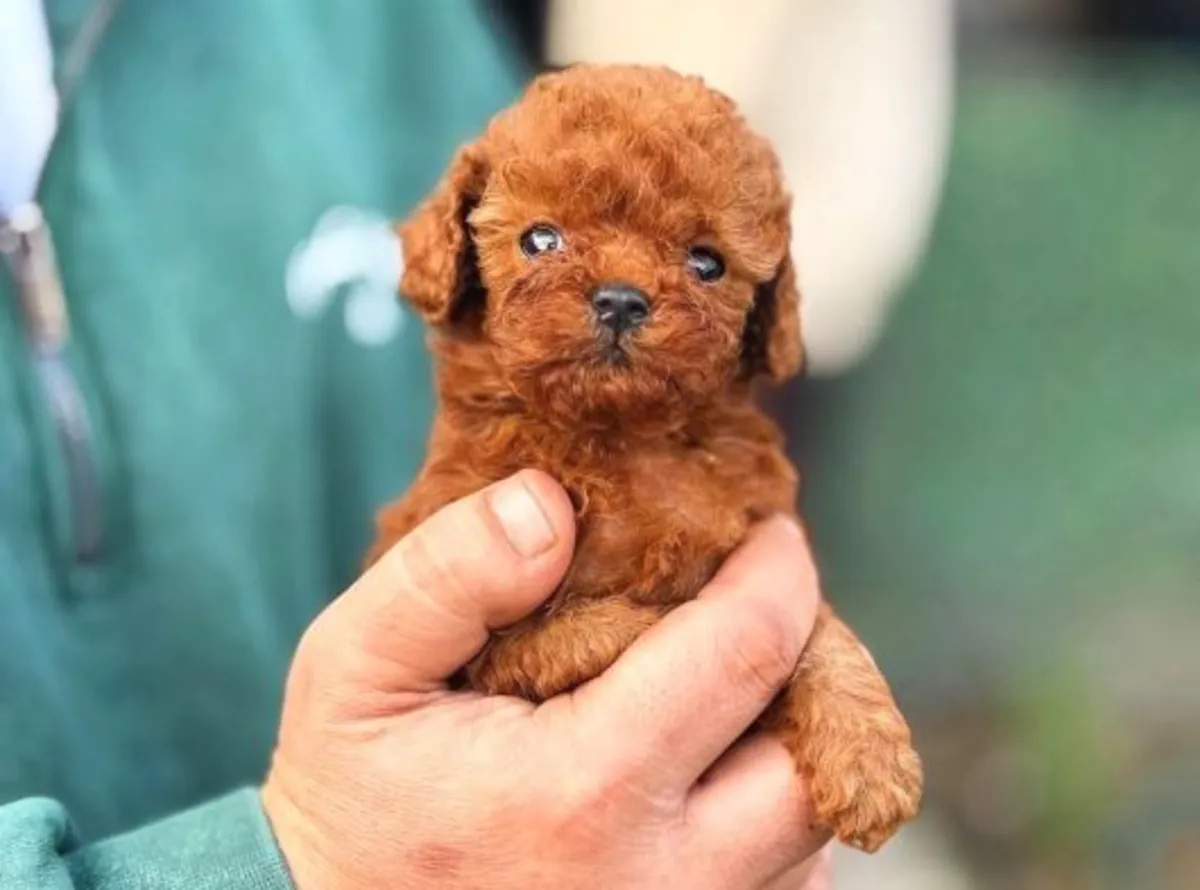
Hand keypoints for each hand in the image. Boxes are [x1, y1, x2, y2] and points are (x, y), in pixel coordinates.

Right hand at [262, 470, 829, 888]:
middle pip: (819, 753)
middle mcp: (664, 881)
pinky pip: (783, 879)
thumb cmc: (353, 800)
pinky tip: (705, 769)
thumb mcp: (353, 668)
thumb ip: (446, 574)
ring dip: (792, 736)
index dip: (778, 574)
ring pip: (811, 824)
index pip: (745, 653)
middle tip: (755, 607)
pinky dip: (768, 810)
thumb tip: (551, 504)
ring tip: (726, 684)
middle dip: (808, 657)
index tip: (772, 532)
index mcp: (585, 792)